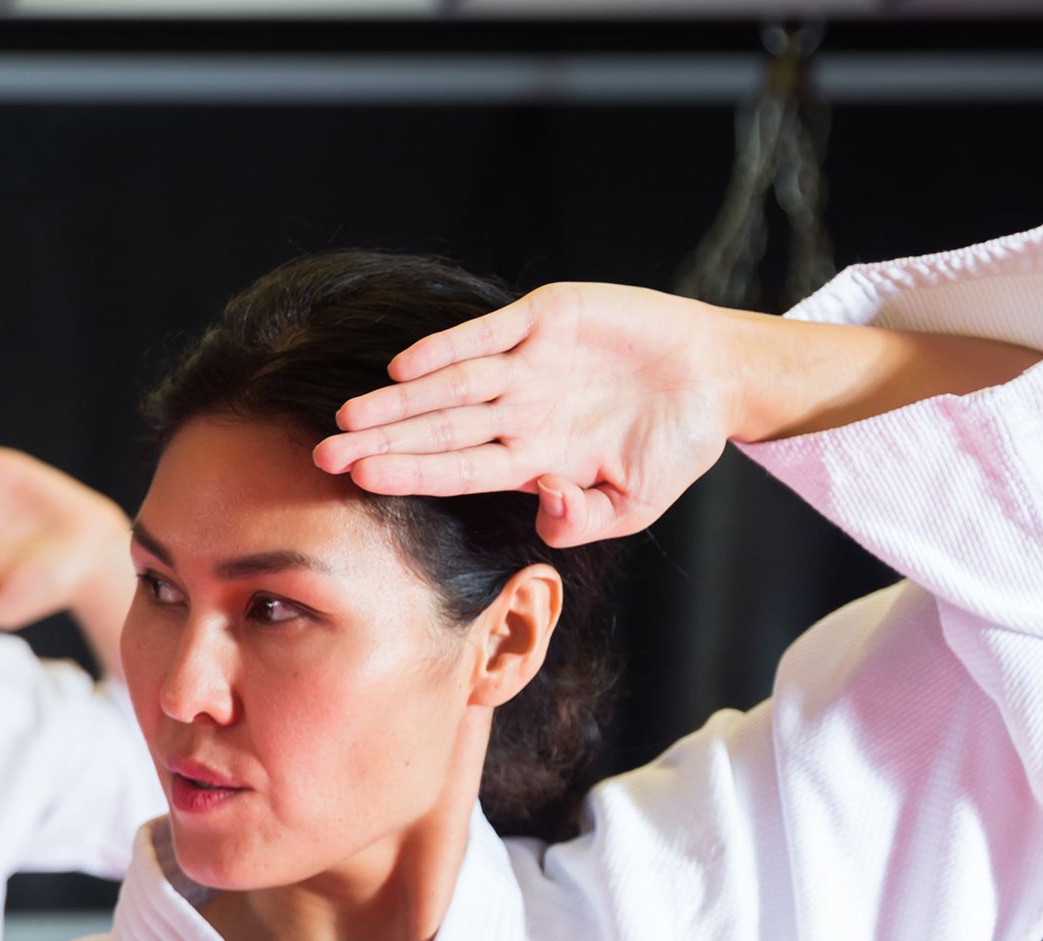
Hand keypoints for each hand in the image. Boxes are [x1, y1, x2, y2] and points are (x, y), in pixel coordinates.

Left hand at [314, 283, 742, 547]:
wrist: (720, 378)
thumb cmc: (674, 447)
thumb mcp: (633, 503)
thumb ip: (582, 519)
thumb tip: (546, 506)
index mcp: (530, 457)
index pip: (454, 470)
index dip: (408, 474)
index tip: (360, 482)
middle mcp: (517, 412)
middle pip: (435, 430)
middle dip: (380, 442)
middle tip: (322, 455)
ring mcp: (528, 365)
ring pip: (450, 385)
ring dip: (400, 401)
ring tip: (351, 414)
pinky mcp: (547, 319)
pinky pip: (487, 335)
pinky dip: (447, 347)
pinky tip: (405, 366)